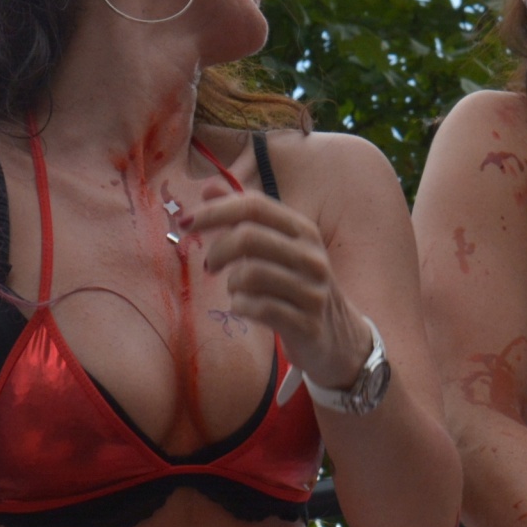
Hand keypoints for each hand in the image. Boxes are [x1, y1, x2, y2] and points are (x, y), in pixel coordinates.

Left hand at [189, 191, 369, 391]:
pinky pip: (259, 308)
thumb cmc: (298, 287)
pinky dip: (241, 306)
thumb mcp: (278, 248)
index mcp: (303, 230)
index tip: (186, 223)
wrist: (340, 339)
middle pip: (248, 236)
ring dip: (231, 283)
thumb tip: (209, 187)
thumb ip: (244, 218)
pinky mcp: (307, 323)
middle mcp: (311, 255)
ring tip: (235, 290)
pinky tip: (243, 307)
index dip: (215, 210)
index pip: (254, 205)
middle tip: (210, 266)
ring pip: (250, 274)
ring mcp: (312, 290)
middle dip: (217, 250)